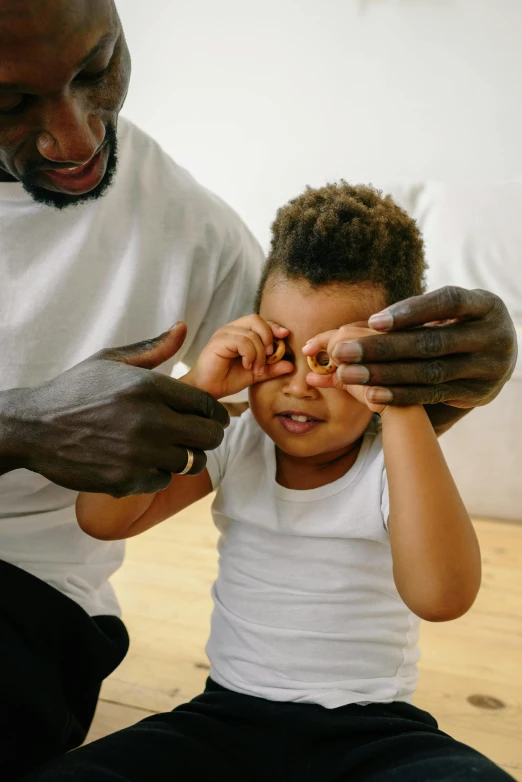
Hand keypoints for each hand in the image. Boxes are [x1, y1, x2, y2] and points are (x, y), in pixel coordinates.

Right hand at [4, 323, 229, 496]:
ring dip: (184, 457)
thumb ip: (153, 349)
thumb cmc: (75, 391)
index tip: (217, 418)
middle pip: (207, 437)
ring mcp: (138, 453)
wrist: (33, 428)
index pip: (207, 404)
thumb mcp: (111, 361)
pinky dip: (156, 474)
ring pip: (190, 462)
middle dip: (209, 436)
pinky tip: (141, 462)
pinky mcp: (125, 480)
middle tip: (199, 436)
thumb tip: (183, 328)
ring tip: (169, 449)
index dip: (218, 413)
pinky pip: (162, 481)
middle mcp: (149, 421)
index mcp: (149, 387)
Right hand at [183, 315, 292, 397]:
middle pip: (256, 319)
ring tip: (256, 368)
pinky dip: (250, 354)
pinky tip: (247, 365)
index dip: (273, 326)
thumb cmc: (227, 379)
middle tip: (269, 356)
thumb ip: (271, 368)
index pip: (259, 321)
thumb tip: (291, 365)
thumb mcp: (255, 374)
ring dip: (259, 353)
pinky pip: (242, 341)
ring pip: (251, 334)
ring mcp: (223, 334)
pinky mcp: (218, 341)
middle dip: (268, 337)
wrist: (207, 390)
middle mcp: (230, 329)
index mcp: (239, 332)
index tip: (284, 336)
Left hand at [307, 287, 516, 407]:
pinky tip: (371, 394)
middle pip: (432, 342)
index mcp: (485, 305)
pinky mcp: (476, 393)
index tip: (372, 321)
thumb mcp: (449, 312)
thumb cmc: (458, 325)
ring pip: (430, 372)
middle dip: (382, 347)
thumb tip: (358, 327)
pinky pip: (432, 395)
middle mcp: (491, 336)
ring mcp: (487, 367)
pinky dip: (400, 394)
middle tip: (341, 351)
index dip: (411, 311)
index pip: (448, 303)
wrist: (498, 357)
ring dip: (384, 374)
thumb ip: (414, 317)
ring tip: (347, 374)